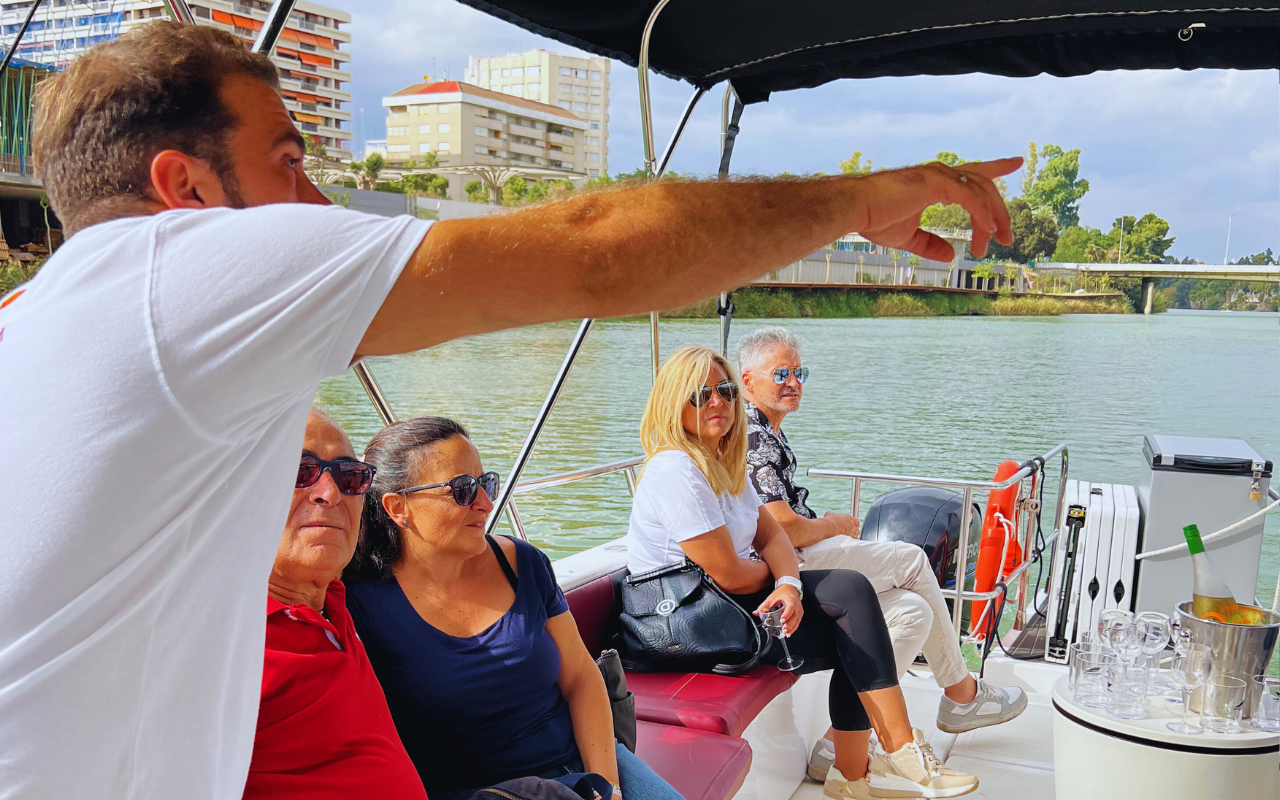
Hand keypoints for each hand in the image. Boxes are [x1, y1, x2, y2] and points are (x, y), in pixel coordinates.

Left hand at [755, 584, 802, 635]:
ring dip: (792, 628)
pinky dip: (794, 628)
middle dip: (789, 624)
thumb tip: (756, 612)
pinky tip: (789, 633)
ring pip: (797, 620)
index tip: (782, 620)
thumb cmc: (783, 592)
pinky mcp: (800, 613)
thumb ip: (764, 605)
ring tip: (786, 634)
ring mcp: (799, 609)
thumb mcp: (772, 597)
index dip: (787, 614)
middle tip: (783, 630)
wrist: (790, 588)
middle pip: (795, 616)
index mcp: (790, 599)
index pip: (790, 607)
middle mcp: (796, 605)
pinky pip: (798, 622)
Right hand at [824, 511, 859, 538]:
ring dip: (854, 535)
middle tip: (852, 532)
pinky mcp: (849, 537)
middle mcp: (851, 524)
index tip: (854, 526)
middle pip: (857, 528)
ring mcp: (851, 531)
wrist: (828, 527)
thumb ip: (832, 514)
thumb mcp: (830, 514)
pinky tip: (848, 541)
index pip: (856, 521)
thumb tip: (829, 515)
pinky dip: (852, 540)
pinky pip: (853, 539)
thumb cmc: (829, 520)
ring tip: (850, 537)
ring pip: (856, 534)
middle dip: (855, 531)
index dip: (855, 524)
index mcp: (848, 517)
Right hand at [848, 158, 1020, 260]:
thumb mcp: (907, 237)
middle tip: (1007, 237)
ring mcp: (938, 175)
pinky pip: (969, 197)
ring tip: (998, 240)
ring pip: (981, 190)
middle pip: (984, 185)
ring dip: (993, 217)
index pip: (972, 172)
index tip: (1016, 162)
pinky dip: (981, 212)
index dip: (996, 167)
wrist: (853, 208)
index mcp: (934, 182)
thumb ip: (930, 244)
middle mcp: (940, 173)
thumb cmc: (873, 218)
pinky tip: (988, 229)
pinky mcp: (934, 183)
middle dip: (1000, 211)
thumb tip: (950, 255)